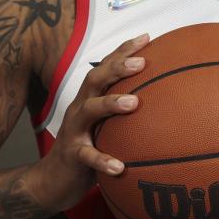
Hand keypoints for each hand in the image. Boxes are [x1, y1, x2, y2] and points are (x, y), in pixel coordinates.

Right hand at [31, 33, 149, 213]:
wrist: (53, 180)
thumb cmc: (87, 148)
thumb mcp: (106, 127)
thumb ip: (126, 113)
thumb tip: (166, 104)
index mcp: (90, 98)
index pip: (105, 68)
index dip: (123, 51)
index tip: (146, 38)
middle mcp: (80, 108)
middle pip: (94, 80)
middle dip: (117, 68)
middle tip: (141, 63)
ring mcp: (73, 131)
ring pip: (89, 111)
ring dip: (110, 104)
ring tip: (134, 103)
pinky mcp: (71, 155)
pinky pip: (87, 156)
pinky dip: (103, 160)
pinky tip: (120, 166)